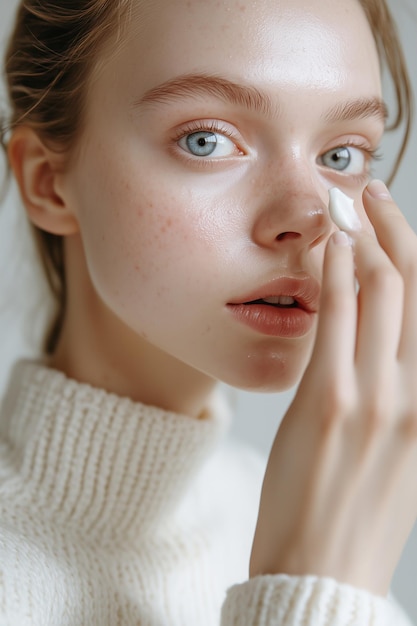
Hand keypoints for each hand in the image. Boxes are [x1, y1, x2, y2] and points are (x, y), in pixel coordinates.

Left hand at [250, 180, 416, 596]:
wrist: (322, 569)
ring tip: (345, 204)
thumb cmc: (356, 511)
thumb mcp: (399, 450)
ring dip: (363, 237)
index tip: (397, 220)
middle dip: (393, 226)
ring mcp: (378, 396)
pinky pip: (337, 320)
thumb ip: (399, 392)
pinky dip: (334, 274)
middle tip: (370, 192)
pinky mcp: (331, 403)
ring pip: (381, 292)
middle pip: (414, 286)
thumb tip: (383, 333)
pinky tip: (327, 245)